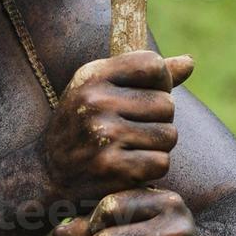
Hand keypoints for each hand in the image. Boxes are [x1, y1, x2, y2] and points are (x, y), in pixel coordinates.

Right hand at [39, 50, 193, 207]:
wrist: (45, 173)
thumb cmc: (82, 126)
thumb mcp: (101, 91)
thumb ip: (145, 76)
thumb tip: (190, 62)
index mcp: (92, 75)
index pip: (152, 64)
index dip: (159, 82)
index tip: (144, 97)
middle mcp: (95, 101)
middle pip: (166, 104)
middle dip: (158, 121)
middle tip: (132, 131)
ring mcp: (103, 134)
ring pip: (169, 136)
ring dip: (156, 147)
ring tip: (130, 149)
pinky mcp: (111, 166)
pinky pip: (161, 163)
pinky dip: (151, 170)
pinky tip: (129, 168)